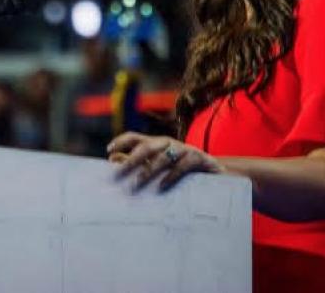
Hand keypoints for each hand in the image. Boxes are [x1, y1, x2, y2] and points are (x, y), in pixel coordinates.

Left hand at [107, 132, 222, 191]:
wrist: (216, 171)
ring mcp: (183, 150)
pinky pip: (182, 166)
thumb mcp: (158, 164)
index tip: (108, 150)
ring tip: (137, 183)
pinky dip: (170, 176)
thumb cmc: (181, 168)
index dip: (121, 141)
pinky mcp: (197, 159)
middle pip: (147, 146)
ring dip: (148, 170)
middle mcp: (168, 143)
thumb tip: (113, 158)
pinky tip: (162, 186)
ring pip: (163, 157)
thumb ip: (137, 161)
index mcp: (156, 143)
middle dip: (131, 159)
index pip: (135, 137)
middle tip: (119, 173)